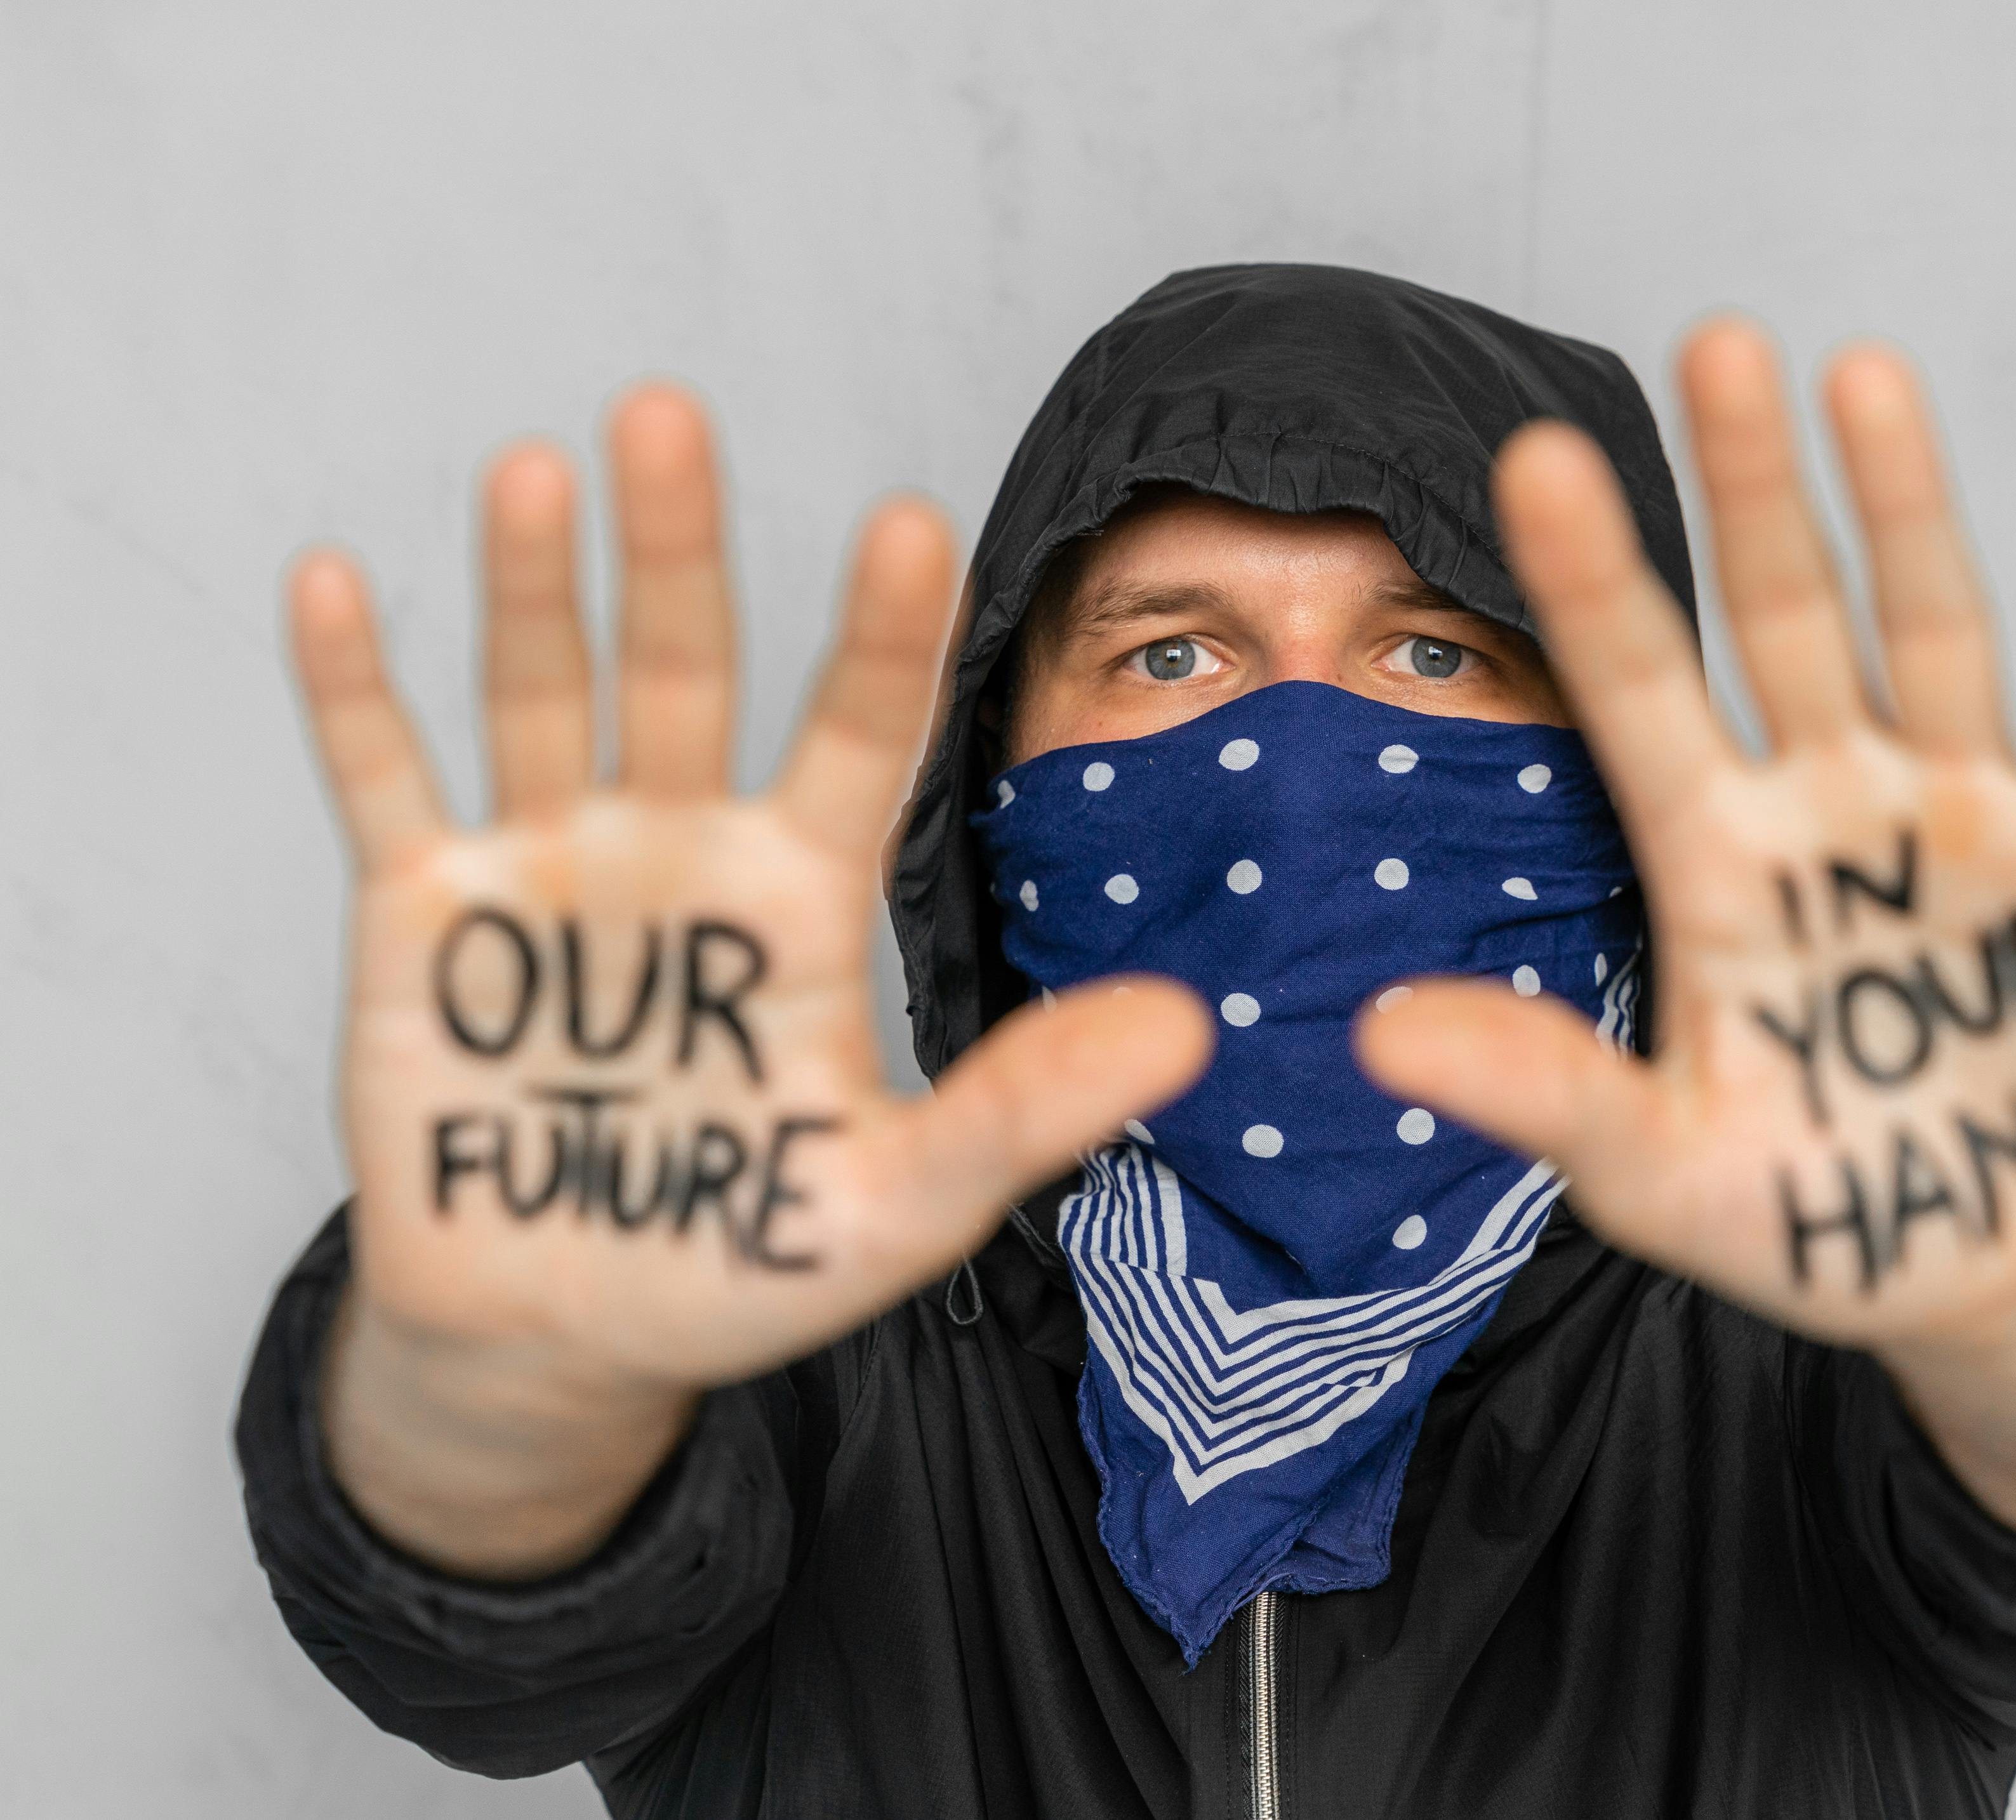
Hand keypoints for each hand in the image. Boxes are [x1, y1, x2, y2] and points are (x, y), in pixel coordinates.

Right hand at [293, 388, 1208, 1569]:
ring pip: (541, 697)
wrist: (570, 1333)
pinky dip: (354, 692)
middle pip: (683, 674)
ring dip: (530, 586)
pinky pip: (386, 785)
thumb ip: (1029, 1108)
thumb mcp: (903, 1202)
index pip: (857, 738)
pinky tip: (336, 579)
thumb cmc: (744, 1262)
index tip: (912, 525)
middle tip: (670, 413)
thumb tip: (1190, 1028)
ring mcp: (551, 872)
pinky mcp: (427, 920)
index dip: (882, 639)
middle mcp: (681, 852)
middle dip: (675, 552)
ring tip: (536, 467)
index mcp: (800, 898)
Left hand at [1360, 326, 2015, 1540]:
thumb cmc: (1826, 1223)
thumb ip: (1540, 1088)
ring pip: (1930, 629)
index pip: (1637, 694)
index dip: (1591, 580)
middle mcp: (1836, 809)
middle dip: (1750, 489)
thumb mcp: (1661, 1170)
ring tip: (1854, 372)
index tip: (1528, 460)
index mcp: (1720, 864)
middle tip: (1708, 343)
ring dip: (1901, 507)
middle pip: (1785, 620)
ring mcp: (1969, 819)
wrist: (2008, 1280)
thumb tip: (1373, 1032)